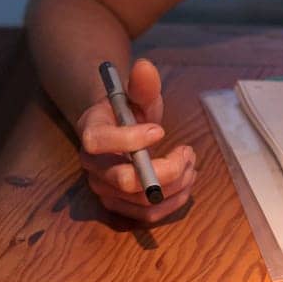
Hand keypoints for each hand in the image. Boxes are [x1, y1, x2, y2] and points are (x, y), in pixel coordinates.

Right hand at [74, 58, 195, 222]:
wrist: (120, 131)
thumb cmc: (130, 111)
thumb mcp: (137, 94)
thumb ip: (142, 84)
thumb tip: (145, 67)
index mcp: (91, 132)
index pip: (97, 143)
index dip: (130, 140)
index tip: (161, 130)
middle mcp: (93, 166)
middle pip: (124, 180)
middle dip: (167, 169)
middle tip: (188, 152)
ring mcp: (105, 189)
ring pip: (142, 201)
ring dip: (177, 185)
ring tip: (191, 163)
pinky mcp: (121, 205)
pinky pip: (149, 214)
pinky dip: (175, 200)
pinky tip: (187, 181)